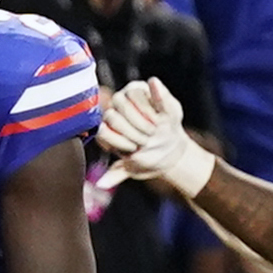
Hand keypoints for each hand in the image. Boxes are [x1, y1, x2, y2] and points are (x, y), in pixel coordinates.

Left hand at [95, 77, 214, 193]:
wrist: (171, 149)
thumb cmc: (148, 156)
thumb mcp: (134, 168)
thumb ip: (118, 173)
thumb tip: (101, 184)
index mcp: (108, 126)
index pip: (103, 129)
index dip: (119, 140)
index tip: (133, 150)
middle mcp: (115, 108)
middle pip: (114, 113)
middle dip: (132, 131)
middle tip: (145, 140)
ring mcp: (131, 95)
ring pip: (128, 97)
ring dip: (143, 117)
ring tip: (154, 129)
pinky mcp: (150, 88)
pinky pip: (152, 88)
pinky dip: (156, 95)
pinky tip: (161, 113)